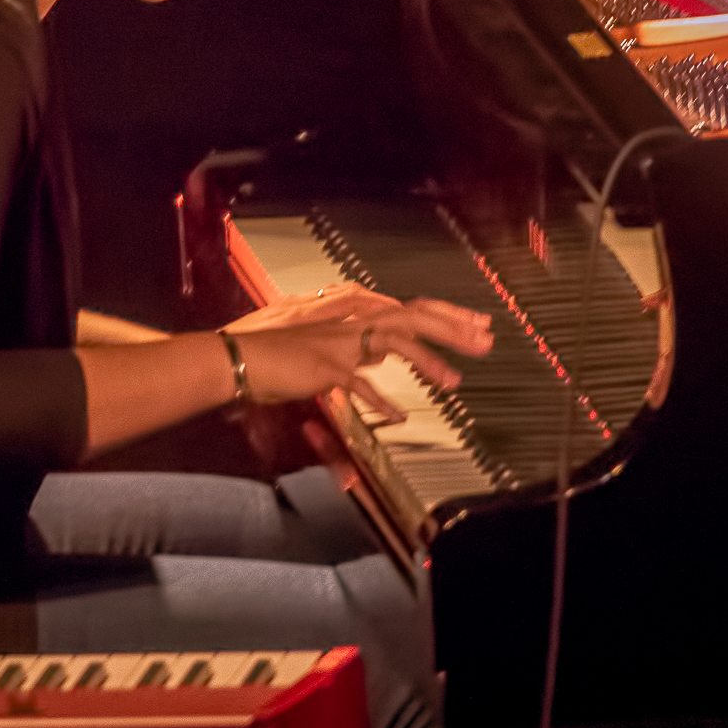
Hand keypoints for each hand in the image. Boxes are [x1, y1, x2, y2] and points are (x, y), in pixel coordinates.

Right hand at [221, 286, 491, 415]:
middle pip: (415, 317)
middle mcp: (353, 326)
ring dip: (428, 360)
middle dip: (454, 329)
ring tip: (454, 382)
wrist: (240, 360)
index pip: (413, 311)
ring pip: (395, 341)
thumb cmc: (280, 360)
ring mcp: (340, 344)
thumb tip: (378, 361)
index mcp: (357, 323)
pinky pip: (359, 382)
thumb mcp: (328, 356)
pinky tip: (399, 417)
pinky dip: (380, 399)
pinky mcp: (325, 366)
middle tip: (486, 342)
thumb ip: (356, 357)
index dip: (448, 316)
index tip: (478, 325)